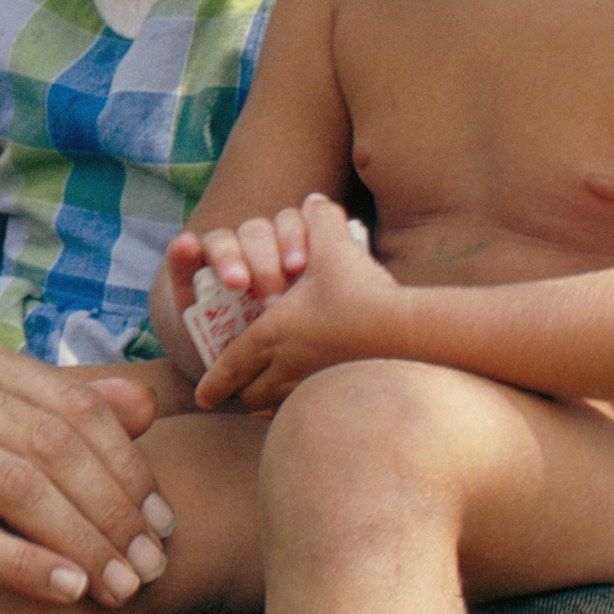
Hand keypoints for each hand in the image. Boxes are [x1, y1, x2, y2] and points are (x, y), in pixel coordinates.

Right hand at [0, 274, 170, 612]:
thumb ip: (47, 419)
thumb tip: (146, 404)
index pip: (67, 403)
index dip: (127, 463)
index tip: (161, 520)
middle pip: (50, 444)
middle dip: (114, 510)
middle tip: (151, 565)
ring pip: (17, 488)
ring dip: (83, 544)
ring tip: (122, 587)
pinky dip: (26, 567)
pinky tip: (67, 594)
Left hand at [196, 195, 399, 412]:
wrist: (410, 335)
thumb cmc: (363, 293)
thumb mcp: (335, 246)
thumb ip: (320, 221)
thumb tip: (314, 201)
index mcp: (272, 335)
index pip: (233, 364)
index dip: (215, 381)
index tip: (203, 396)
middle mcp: (287, 368)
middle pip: (252, 393)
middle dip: (241, 392)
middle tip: (236, 394)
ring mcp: (314, 387)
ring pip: (279, 406)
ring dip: (270, 404)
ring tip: (267, 404)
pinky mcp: (342, 398)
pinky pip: (310, 412)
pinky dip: (301, 411)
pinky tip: (308, 407)